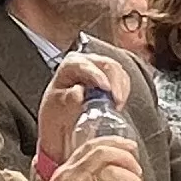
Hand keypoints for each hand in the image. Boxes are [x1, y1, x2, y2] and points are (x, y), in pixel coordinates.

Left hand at [34, 51, 119, 171]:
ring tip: (119, 104)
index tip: (106, 88)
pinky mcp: (110, 76)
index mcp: (69, 65)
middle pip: (105, 64)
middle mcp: (85, 61)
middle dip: (115, 81)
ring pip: (117, 69)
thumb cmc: (56, 111)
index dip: (97, 75)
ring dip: (121, 86)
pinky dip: (124, 89)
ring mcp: (99, 67)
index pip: (84, 65)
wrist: (61, 119)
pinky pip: (122, 78)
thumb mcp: (56, 107)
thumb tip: (78, 92)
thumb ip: (67, 98)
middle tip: (118, 100)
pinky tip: (119, 102)